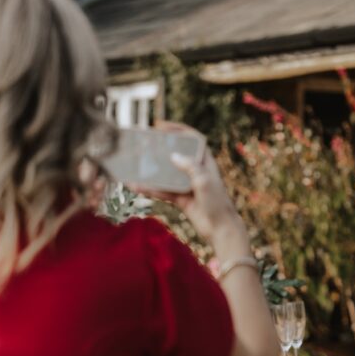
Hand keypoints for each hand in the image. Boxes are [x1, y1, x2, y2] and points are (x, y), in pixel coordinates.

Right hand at [132, 122, 242, 245]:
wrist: (220, 229)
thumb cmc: (216, 203)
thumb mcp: (204, 181)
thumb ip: (190, 167)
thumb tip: (173, 155)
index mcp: (206, 162)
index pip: (193, 139)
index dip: (178, 130)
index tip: (162, 126)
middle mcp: (196, 171)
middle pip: (176, 154)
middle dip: (160, 148)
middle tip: (143, 144)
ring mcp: (187, 185)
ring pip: (166, 173)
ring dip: (151, 170)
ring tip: (134, 165)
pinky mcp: (181, 199)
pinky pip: (163, 191)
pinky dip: (150, 189)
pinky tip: (136, 186)